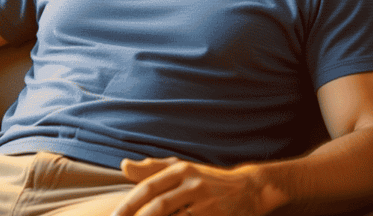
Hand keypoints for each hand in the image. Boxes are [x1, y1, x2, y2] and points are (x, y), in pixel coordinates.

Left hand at [111, 157, 285, 215]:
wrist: (249, 189)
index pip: (148, 189)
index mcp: (181, 170)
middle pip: (159, 207)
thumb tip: (124, 166)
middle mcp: (193, 184)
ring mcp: (207, 203)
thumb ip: (152, 169)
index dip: (128, 205)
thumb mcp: (181, 168)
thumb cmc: (207, 180)